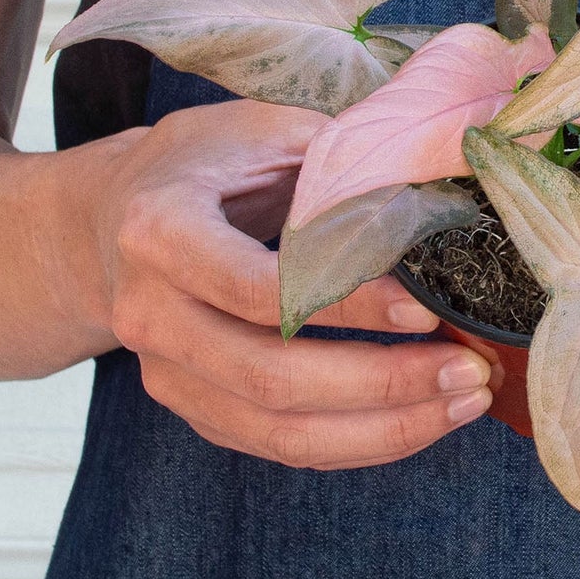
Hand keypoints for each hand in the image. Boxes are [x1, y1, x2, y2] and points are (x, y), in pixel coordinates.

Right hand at [88, 99, 492, 468]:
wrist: (110, 220)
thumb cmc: (204, 164)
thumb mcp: (262, 131)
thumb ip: (338, 162)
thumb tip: (442, 191)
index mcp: (160, 230)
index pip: (257, 288)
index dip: (347, 305)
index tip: (427, 309)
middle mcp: (150, 314)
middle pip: (271, 379)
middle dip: (383, 385)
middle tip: (469, 369)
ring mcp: (166, 373)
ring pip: (279, 432)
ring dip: (384, 429)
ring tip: (464, 400)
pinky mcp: (195, 408)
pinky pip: (282, 447)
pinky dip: (360, 442)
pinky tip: (424, 417)